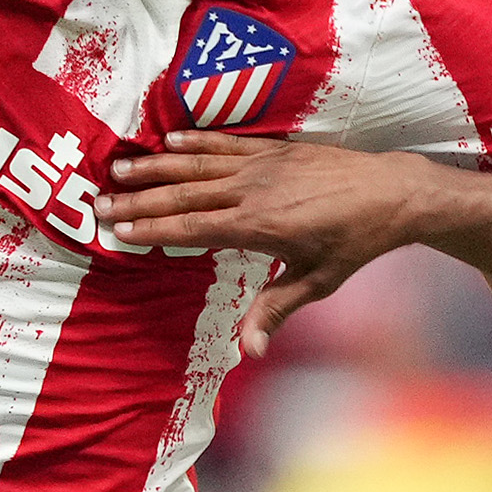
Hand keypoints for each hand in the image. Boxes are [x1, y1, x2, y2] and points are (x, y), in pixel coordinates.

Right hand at [101, 135, 426, 348]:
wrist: (392, 192)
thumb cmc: (356, 243)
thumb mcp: (319, 282)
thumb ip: (277, 309)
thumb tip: (250, 349)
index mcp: (261, 226)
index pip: (193, 229)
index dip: (153, 230)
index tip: (119, 230)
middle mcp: (254, 191)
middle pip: (185, 195)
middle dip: (140, 200)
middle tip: (99, 202)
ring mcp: (263, 165)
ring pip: (198, 165)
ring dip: (156, 167)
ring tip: (120, 169)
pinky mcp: (274, 149)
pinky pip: (226, 144)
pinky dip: (196, 142)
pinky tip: (169, 141)